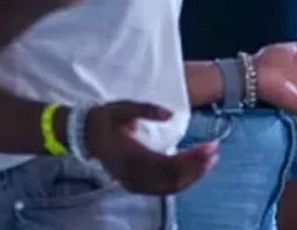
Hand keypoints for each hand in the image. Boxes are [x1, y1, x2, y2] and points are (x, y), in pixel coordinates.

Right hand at [86, 102, 217, 194]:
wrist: (82, 134)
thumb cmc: (104, 119)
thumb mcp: (122, 107)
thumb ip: (145, 109)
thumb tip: (170, 114)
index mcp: (132, 155)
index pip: (169, 163)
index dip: (192, 158)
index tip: (210, 146)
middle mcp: (133, 174)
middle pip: (172, 179)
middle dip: (197, 168)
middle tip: (215, 152)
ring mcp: (132, 182)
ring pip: (167, 187)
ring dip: (191, 177)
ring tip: (209, 162)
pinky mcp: (133, 183)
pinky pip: (160, 189)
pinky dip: (179, 183)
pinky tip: (192, 173)